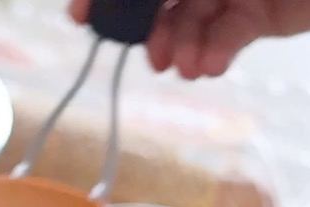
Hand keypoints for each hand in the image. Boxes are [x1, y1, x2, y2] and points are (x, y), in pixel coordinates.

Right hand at [70, 0, 291, 78]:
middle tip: (143, 55)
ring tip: (180, 66)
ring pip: (189, 21)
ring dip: (179, 47)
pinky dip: (212, 53)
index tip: (81, 17)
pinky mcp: (259, 12)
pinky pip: (225, 35)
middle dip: (146, 28)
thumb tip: (120, 4)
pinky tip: (204, 66)